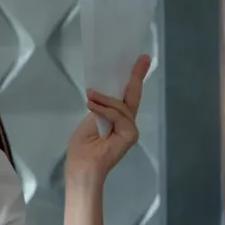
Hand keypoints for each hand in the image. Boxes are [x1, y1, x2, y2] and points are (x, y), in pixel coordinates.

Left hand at [65, 54, 150, 188]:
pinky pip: (118, 115)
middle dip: (136, 76)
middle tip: (142, 58)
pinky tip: (92, 104)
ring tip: (89, 97)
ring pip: (121, 106)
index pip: (125, 96)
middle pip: (133, 96)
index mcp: (117, 119)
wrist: (82, 166)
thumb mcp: (89, 121)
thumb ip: (100, 108)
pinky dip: (104, 109)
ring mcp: (130, 128)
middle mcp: (127, 122)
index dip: (132, 79)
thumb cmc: (81, 148)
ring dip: (103, 100)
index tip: (139, 60)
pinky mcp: (131, 134)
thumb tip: (102, 93)